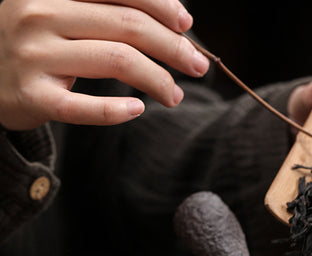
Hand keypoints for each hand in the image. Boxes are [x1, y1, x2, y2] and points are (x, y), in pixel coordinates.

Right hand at [0, 0, 209, 128]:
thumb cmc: (35, 41)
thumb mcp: (60, 10)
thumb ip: (104, 8)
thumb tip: (176, 19)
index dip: (163, 7)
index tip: (188, 27)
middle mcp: (39, 13)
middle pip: (128, 26)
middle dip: (174, 47)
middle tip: (198, 66)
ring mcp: (34, 55)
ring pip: (117, 61)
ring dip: (158, 80)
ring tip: (175, 95)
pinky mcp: (33, 97)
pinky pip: (83, 107)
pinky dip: (116, 110)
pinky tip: (139, 110)